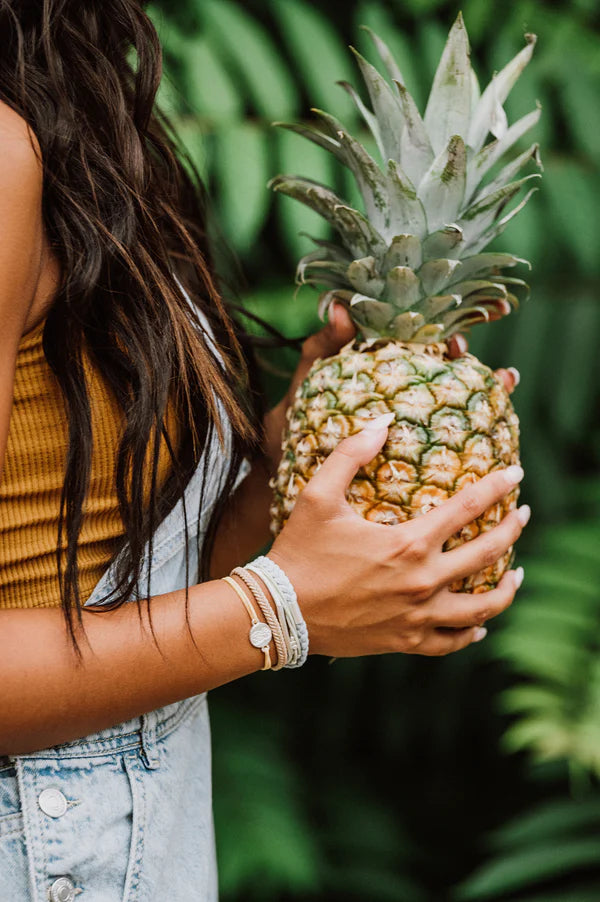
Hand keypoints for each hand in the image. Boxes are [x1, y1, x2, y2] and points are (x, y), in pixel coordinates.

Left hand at [263, 307, 519, 468]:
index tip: (456, 338)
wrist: (281, 481)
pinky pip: (442, 451)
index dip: (441, 336)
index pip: (416, 349)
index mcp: (375, 378)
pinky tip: (495, 436)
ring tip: (506, 382)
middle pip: (443, 376)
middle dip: (469, 364)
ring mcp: (404, 435)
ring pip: (452, 409)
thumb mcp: (304, 387)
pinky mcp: (407, 465)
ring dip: (484, 392)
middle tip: (481, 361)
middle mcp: (396, 403)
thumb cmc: (290, 431)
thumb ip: (321, 350)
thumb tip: (343, 308)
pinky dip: (472, 440)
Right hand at [268, 420, 528, 657]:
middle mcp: (422, 581)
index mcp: (407, 543)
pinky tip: (480, 625)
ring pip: (482, 607)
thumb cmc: (299, 551)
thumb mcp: (317, 496)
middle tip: (523, 515)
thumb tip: (382, 421)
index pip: (469, 507)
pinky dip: (471, 633)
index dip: (498, 487)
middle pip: (487, 554)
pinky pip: (451, 642)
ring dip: (506, 589)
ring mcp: (417, 616)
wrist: (278, 613)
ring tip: (517, 576)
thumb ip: (350, 454)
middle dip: (512, 530)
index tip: (516, 475)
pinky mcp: (405, 641)